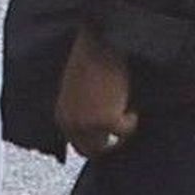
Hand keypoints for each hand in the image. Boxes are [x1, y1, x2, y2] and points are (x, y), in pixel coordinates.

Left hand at [56, 27, 138, 157]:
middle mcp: (71, 124)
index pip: (78, 145)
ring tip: (129, 112)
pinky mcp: (106, 120)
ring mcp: (88, 124)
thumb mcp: (80, 90)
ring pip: (110, 143)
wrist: (99, 44)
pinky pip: (125, 131)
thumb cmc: (92, 59)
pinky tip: (132, 105)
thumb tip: (102, 131)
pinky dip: (132, 120)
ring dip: (121, 131)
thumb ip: (84, 111)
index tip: (112, 140)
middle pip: (92, 150)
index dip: (96, 144)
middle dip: (110, 144)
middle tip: (125, 132)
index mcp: (62, 116)